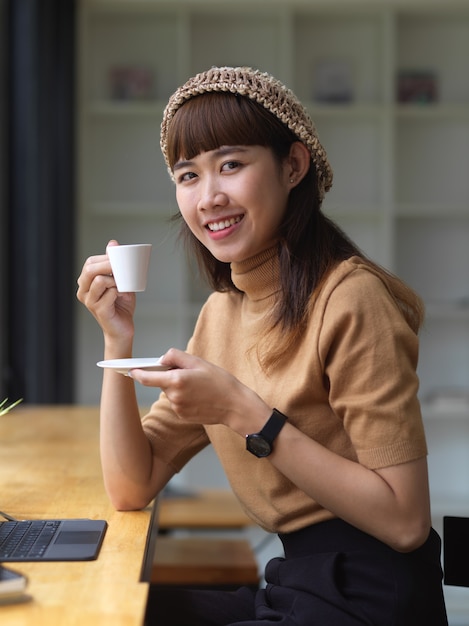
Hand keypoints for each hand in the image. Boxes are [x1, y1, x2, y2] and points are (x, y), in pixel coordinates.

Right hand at [76, 240, 135, 345]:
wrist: (123, 329)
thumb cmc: (120, 305)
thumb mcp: (119, 281)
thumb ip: (115, 264)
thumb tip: (112, 243)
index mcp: (86, 283)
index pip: (90, 262)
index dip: (106, 258)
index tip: (119, 260)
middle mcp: (83, 291)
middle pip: (90, 269)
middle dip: (108, 265)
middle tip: (121, 268)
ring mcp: (90, 301)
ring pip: (100, 280)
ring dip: (115, 280)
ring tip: (122, 287)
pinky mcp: (99, 310)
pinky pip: (110, 293)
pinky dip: (120, 292)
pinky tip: (123, 296)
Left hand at [129, 348, 270, 433]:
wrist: (235, 405)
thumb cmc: (220, 381)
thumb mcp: (199, 362)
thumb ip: (176, 356)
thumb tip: (161, 360)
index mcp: (176, 381)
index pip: (147, 378)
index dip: (137, 373)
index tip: (130, 370)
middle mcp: (174, 396)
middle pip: (162, 383)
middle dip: (170, 377)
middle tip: (189, 373)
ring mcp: (178, 408)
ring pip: (170, 393)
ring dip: (178, 388)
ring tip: (198, 386)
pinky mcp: (183, 416)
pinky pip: (177, 403)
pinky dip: (184, 398)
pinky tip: (199, 396)